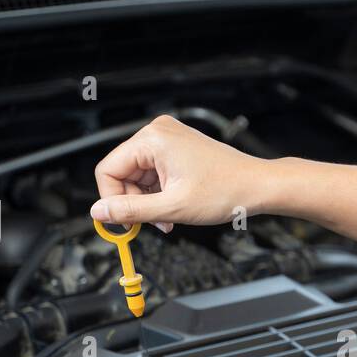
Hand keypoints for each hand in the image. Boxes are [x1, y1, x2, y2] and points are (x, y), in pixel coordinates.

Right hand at [92, 115, 268, 232]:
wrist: (258, 186)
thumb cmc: (226, 190)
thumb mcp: (172, 207)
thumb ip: (131, 210)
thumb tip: (99, 212)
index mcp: (152, 139)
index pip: (108, 170)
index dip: (113, 200)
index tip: (124, 223)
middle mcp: (157, 132)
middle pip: (122, 173)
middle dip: (135, 202)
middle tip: (154, 223)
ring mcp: (168, 139)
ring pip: (138, 176)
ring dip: (148, 201)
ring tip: (169, 218)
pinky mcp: (176, 148)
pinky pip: (153, 173)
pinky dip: (159, 193)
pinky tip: (174, 206)